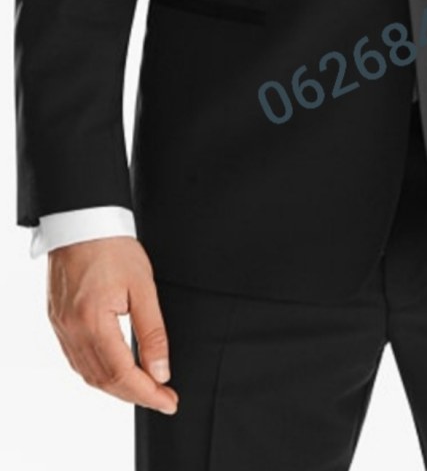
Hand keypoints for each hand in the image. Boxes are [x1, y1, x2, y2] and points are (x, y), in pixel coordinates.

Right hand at [47, 236, 178, 413]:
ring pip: (88, 374)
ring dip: (117, 387)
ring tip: (145, 389)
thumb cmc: (113, 248)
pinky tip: (115, 371)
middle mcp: (72, 330)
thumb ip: (153, 332)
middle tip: (163, 398)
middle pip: (103, 380)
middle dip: (136, 395)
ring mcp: (61, 327)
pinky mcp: (58, 321)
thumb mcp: (143, 287)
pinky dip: (98, 373)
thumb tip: (161, 371)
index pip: (122, 374)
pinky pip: (77, 360)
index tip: (169, 401)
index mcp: (93, 322)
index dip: (147, 393)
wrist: (83, 223)